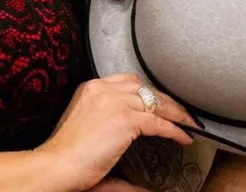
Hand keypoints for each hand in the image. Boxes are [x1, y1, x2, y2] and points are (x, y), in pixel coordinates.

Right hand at [37, 73, 197, 191]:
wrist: (57, 164)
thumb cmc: (67, 154)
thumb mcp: (87, 130)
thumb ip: (109, 132)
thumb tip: (132, 152)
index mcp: (90, 88)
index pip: (126, 81)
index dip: (147, 91)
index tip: (159, 101)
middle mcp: (102, 89)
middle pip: (143, 87)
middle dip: (164, 99)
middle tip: (179, 112)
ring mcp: (114, 101)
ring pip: (154, 101)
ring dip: (175, 112)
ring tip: (188, 122)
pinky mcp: (124, 119)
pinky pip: (158, 122)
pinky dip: (174, 129)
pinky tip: (183, 136)